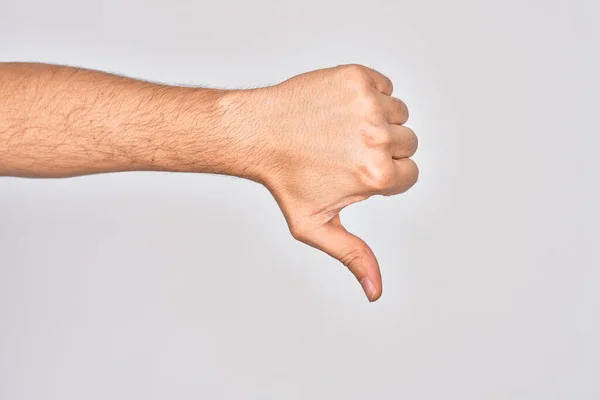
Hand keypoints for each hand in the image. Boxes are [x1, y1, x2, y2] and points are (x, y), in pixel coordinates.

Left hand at [228, 64, 418, 300]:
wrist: (256, 133)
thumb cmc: (284, 180)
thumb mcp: (316, 226)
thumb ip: (352, 256)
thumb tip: (376, 292)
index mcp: (377, 175)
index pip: (410, 175)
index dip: (383, 176)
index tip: (352, 171)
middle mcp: (377, 136)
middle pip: (408, 142)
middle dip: (383, 149)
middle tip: (342, 151)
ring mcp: (368, 103)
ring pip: (398, 113)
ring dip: (377, 122)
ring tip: (340, 130)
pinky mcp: (358, 76)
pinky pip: (385, 86)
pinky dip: (369, 96)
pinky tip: (339, 110)